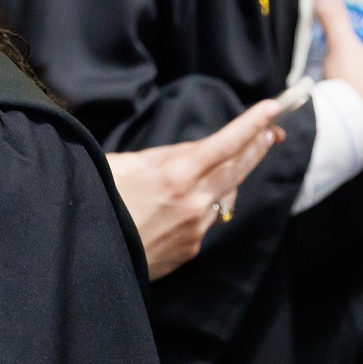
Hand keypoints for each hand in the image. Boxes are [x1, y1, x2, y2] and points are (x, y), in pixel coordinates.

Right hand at [107, 102, 286, 278]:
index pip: (225, 143)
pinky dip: (202, 207)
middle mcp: (193, 202)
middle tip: (274, 131)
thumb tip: (197, 151)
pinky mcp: (191, 248)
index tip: (273, 108)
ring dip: (227, 179)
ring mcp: (196, 228)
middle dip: (257, 147)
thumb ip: (164, 157)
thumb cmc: (96, 203)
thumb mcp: (122, 166)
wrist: (88, 255)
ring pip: (223, 196)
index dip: (251, 124)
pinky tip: (182, 206)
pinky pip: (206, 220)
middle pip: (237, 169)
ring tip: (224, 166)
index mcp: (174, 176)